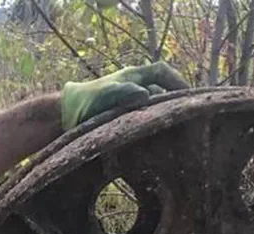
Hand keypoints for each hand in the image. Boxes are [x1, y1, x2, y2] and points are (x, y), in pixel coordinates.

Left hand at [60, 62, 189, 130]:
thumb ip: (125, 93)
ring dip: (165, 115)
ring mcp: (128, 103)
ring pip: (154, 106)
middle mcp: (133, 88)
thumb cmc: (84, 103)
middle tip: (188, 117)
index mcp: (132, 77)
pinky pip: (144, 119)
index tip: (190, 96)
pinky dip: (152, 126)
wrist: (63, 118)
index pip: (162, 72)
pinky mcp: (123, 118)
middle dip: (175, 101)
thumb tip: (147, 95)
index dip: (178, 81)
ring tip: (176, 131)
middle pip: (162, 90)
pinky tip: (157, 140)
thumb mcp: (105, 96)